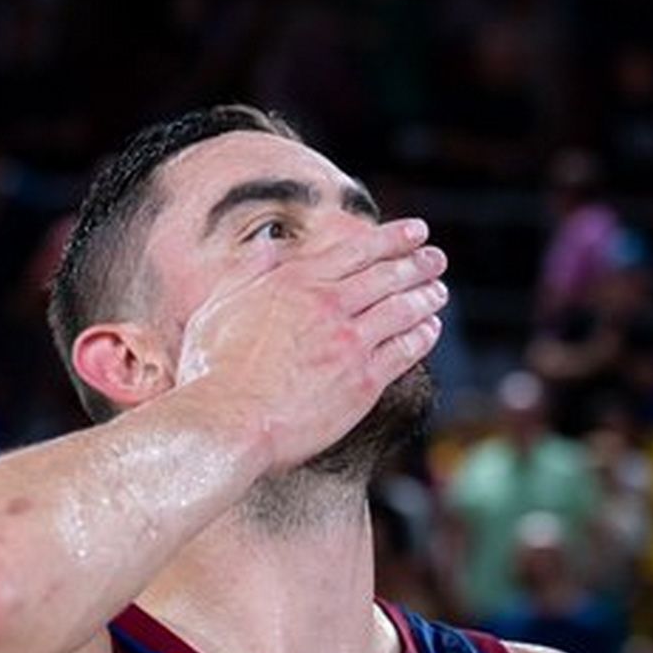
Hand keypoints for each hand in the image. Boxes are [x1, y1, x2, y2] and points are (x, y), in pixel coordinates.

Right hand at [175, 218, 446, 470]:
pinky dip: (423, 336)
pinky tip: (431, 329)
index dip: (393, 237)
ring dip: (426, 296)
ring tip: (439, 291)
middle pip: (387, 275)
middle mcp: (328, 305)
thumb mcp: (219, 306)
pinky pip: (405, 350)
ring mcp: (349, 343)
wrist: (228, 421)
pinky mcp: (363, 381)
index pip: (356, 250)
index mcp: (295, 281)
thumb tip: (270, 246)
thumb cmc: (212, 370)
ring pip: (402, 309)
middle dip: (418, 263)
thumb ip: (249, 273)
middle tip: (436, 258)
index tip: (415, 231)